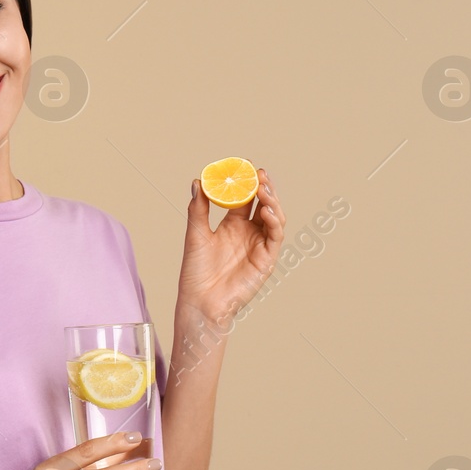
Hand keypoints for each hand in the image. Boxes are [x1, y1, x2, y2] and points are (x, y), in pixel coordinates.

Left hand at [179, 167, 284, 324]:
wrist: (200, 302)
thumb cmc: (196, 273)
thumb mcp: (195, 235)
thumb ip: (198, 209)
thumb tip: (197, 181)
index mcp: (233, 225)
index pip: (246, 199)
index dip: (248, 183)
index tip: (246, 167)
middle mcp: (249, 233)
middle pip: (263, 205)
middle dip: (264, 188)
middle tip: (259, 173)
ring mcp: (259, 246)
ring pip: (274, 218)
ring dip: (272, 202)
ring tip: (264, 188)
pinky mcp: (266, 259)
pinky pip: (275, 237)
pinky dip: (274, 222)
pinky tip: (267, 210)